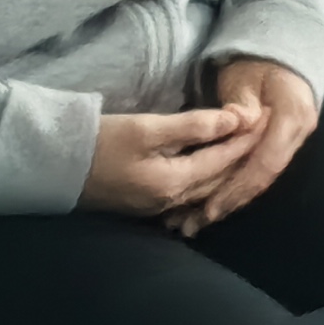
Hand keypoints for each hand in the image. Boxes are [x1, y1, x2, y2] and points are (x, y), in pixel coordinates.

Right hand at [82, 103, 260, 221]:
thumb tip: (235, 119)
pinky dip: (209, 180)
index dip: (248, 138)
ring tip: (248, 144)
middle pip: (220, 179)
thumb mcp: (148, 128)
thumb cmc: (100, 141)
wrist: (55, 167)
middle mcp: (169, 202)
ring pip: (207, 189)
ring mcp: (157, 207)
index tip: (268, 117)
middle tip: (265, 130)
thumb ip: (193, 125)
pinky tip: (217, 167)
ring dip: (229, 167)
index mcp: (172, 183)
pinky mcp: (147, 204)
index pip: (224, 160)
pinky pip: (191, 195)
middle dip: (244, 154)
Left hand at [164, 57, 318, 235]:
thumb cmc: (258, 66)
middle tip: (195, 223)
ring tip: (196, 222)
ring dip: (231, 202)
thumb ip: (241, 104)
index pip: (266, 161)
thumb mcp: (245, 79)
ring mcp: (295, 142)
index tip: (210, 208)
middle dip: (231, 202)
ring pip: (262, 180)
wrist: (281, 58)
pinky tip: (212, 205)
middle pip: (264, 177)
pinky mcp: (284, 148)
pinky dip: (236, 190)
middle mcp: (300, 134)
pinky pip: (260, 173)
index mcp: (293, 116)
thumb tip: (235, 122)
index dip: (238, 186)